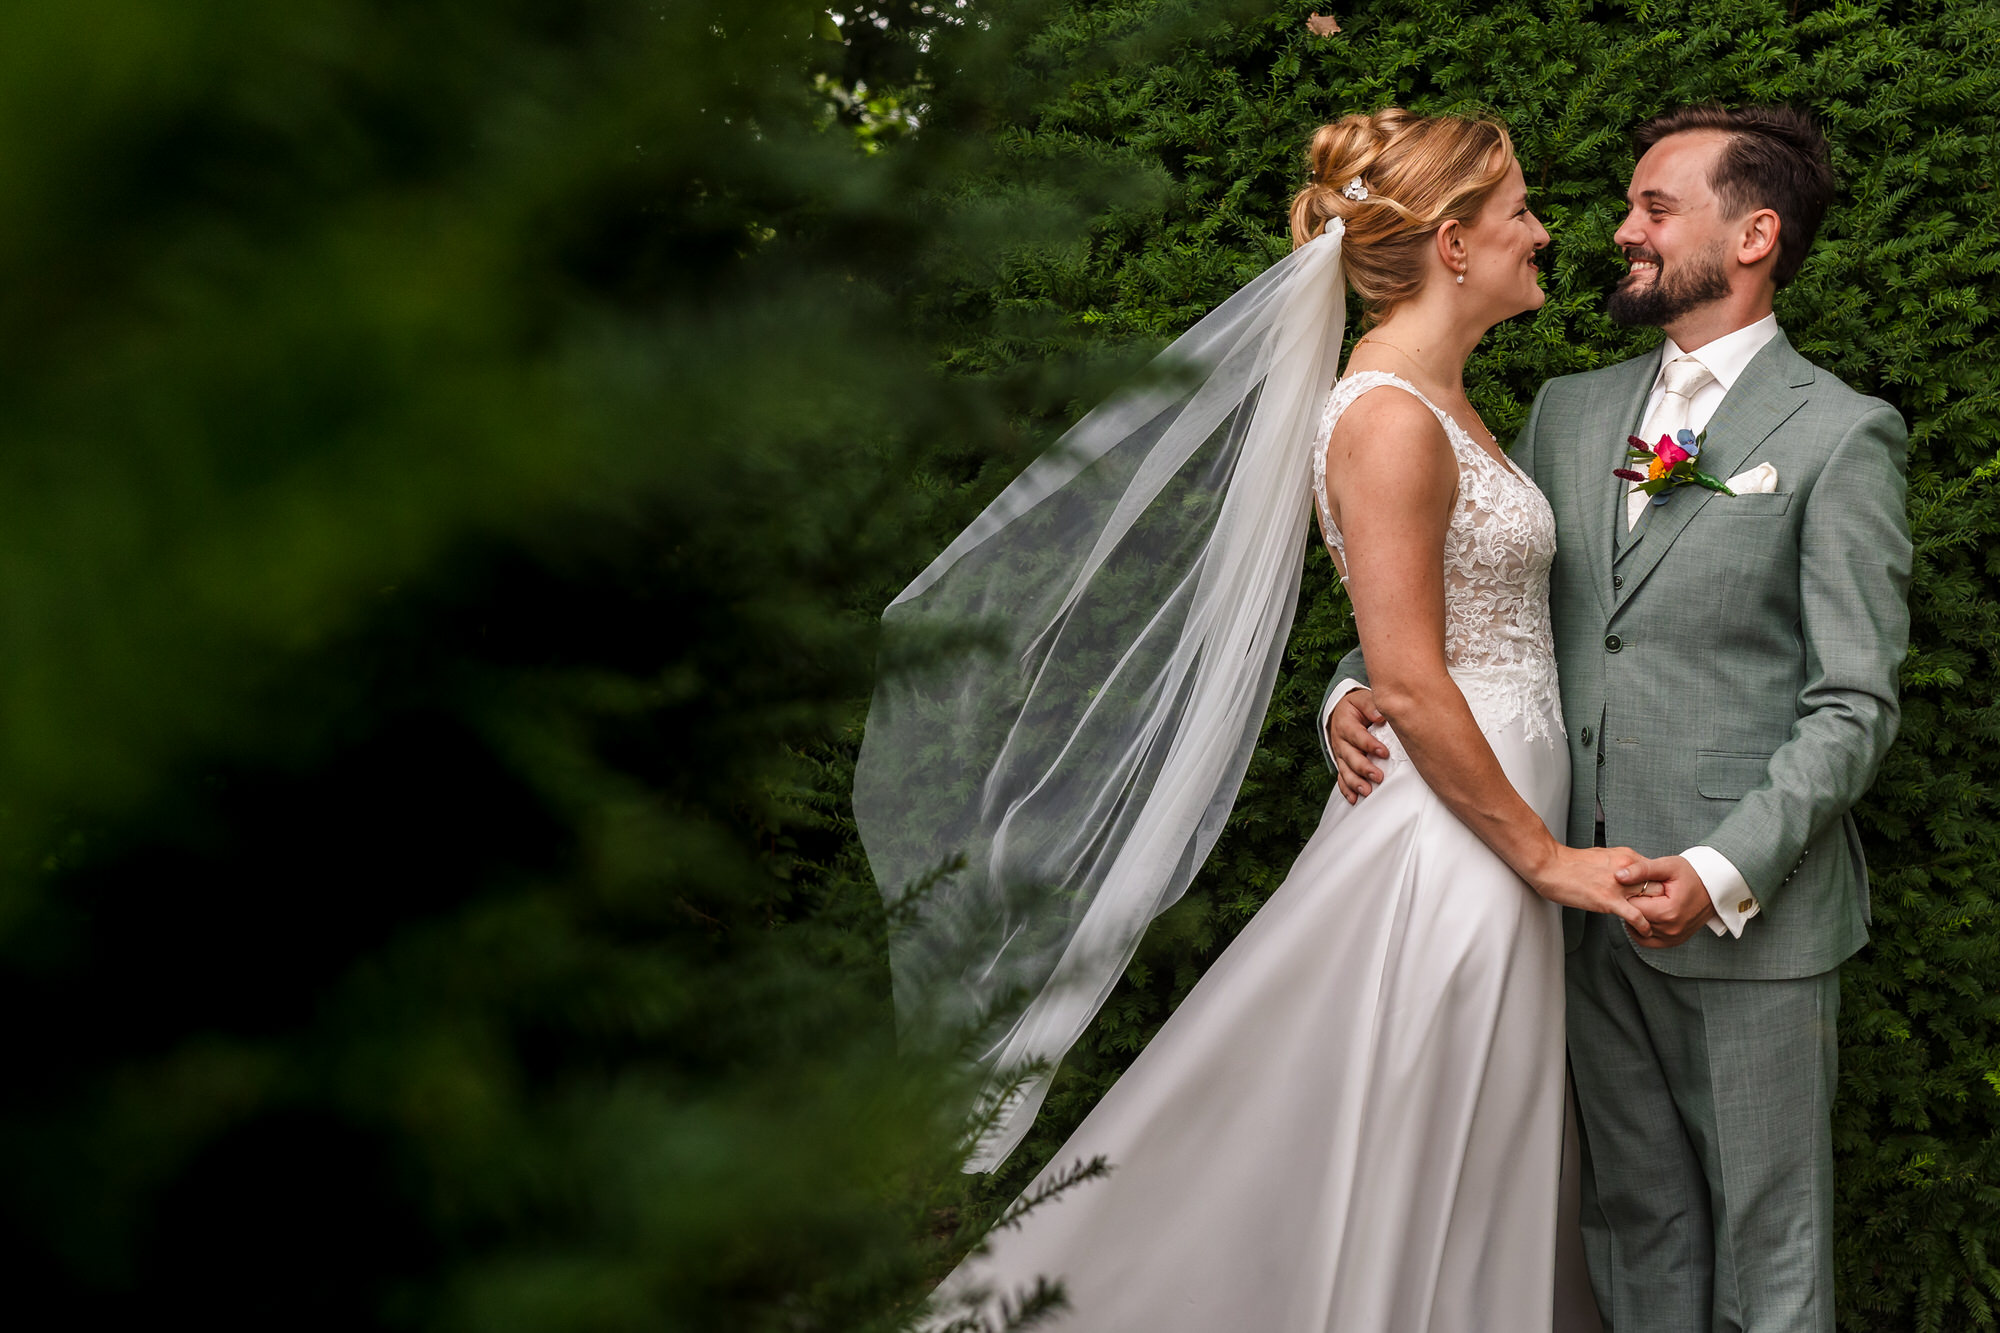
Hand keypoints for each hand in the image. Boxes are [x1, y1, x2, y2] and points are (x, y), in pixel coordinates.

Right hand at [1329, 688, 1390, 804]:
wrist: (1340, 713)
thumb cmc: (1356, 707)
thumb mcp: (1361, 700)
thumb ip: (1370, 705)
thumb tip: (1381, 715)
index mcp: (1345, 724)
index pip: (1357, 736)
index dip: (1370, 745)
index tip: (1384, 753)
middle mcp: (1340, 741)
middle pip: (1350, 757)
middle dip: (1363, 768)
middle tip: (1378, 777)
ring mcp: (1340, 754)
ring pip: (1345, 771)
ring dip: (1355, 783)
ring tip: (1367, 791)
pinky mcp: (1341, 763)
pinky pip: (1341, 778)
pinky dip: (1346, 790)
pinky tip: (1353, 799)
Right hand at [1526, 844, 1654, 937]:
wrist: (1550, 866)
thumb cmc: (1571, 862)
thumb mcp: (1603, 856)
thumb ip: (1620, 865)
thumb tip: (1630, 874)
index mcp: (1626, 857)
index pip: (1656, 873)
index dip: (1661, 887)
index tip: (1662, 897)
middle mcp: (1627, 869)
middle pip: (1658, 886)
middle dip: (1662, 901)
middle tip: (1664, 912)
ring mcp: (1619, 885)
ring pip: (1651, 901)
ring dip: (1656, 913)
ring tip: (1658, 923)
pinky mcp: (1609, 900)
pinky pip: (1635, 916)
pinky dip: (1644, 926)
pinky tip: (1646, 931)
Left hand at [1615, 855, 1715, 947]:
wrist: (1714, 887)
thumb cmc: (1690, 874)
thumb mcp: (1667, 866)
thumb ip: (1641, 870)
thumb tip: (1618, 876)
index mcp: (1668, 911)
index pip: (1632, 907)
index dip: (1629, 894)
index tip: (1637, 885)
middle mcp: (1671, 929)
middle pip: (1635, 920)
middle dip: (1632, 906)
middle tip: (1640, 892)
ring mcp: (1673, 938)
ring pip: (1639, 931)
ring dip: (1637, 918)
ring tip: (1644, 901)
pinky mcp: (1674, 941)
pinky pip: (1648, 941)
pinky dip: (1641, 931)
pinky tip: (1644, 915)